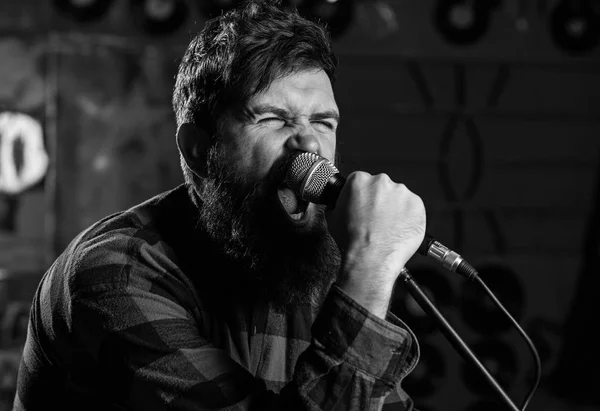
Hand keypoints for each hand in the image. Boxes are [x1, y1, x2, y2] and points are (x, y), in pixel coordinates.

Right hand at [327, 171, 425, 317]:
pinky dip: (409, 217)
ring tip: (388, 227)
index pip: (363, 182)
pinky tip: (399, 229)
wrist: (370, 258)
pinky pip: (413, 208)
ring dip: (395, 208)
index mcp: (359, 180)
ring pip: (399, 197)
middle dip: (380, 201)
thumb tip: (337, 206)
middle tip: (376, 219)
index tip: (366, 206)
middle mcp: (381, 182)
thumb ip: (337, 205)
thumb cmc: (352, 240)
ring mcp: (401, 192)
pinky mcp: (417, 204)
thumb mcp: (333, 218)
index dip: (364, 196)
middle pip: (382, 187)